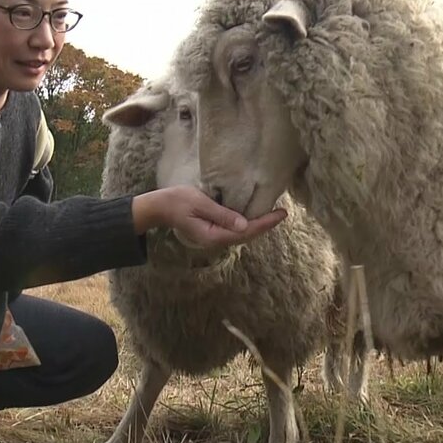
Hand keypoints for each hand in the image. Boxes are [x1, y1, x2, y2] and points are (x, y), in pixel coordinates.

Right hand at [131, 185, 286, 248]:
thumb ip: (222, 214)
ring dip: (258, 225)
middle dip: (265, 225)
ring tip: (274, 215)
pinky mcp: (213, 231)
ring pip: (242, 234)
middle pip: (247, 235)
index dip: (265, 223)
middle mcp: (216, 240)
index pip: (246, 231)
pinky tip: (255, 216)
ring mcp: (215, 237)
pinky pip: (235, 230)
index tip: (281, 214)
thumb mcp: (199, 203)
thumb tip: (244, 224)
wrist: (159, 207)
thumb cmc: (177, 201)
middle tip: (283, 213)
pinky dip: (248, 223)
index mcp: (213, 235)